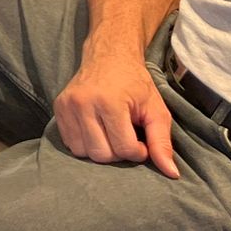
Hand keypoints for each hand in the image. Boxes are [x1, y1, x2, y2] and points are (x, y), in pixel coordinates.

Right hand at [54, 54, 178, 177]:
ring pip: (83, 152)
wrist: (109, 56)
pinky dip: (85, 144)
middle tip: (126, 137)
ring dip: (100, 149)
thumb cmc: (135, 84)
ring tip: (110, 134)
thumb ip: (162, 142)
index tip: (141, 140)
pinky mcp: (58, 108)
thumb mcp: (156, 110)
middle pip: (101, 154)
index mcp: (109, 102)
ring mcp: (67, 105)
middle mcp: (83, 103)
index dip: (138, 151)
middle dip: (118, 153)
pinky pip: (70, 143)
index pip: (123, 149)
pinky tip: (96, 130)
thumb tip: (172, 174)